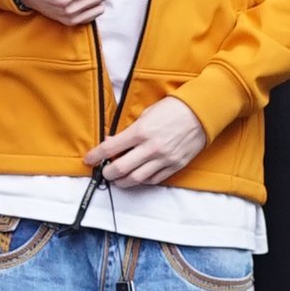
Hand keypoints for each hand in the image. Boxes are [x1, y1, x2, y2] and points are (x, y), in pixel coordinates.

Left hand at [84, 95, 207, 189]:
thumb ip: (128, 131)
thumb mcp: (146, 114)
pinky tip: (137, 176)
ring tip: (117, 178)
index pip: (110, 149)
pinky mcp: (174, 166)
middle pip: (120, 169)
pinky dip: (141, 180)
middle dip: (107, 173)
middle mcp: (151, 148)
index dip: (95, 156)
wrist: (201, 113)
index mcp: (141, 131)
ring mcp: (163, 159)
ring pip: (136, 179)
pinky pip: (153, 180)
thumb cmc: (173, 109)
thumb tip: (111, 143)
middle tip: (104, 171)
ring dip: (122, 181)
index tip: (89, 160)